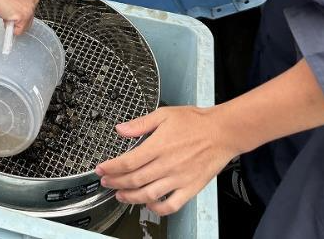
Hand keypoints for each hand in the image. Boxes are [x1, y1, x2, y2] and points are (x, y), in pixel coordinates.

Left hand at [95, 106, 236, 215]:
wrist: (222, 132)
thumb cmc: (195, 122)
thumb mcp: (164, 115)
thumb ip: (140, 124)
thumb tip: (120, 129)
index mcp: (158, 146)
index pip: (127, 162)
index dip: (110, 168)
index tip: (101, 169)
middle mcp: (166, 165)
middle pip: (134, 180)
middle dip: (115, 182)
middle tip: (105, 182)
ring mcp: (178, 178)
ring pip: (148, 194)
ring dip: (130, 197)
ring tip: (120, 195)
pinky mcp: (190, 188)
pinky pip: (171, 205)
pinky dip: (157, 208)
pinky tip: (149, 204)